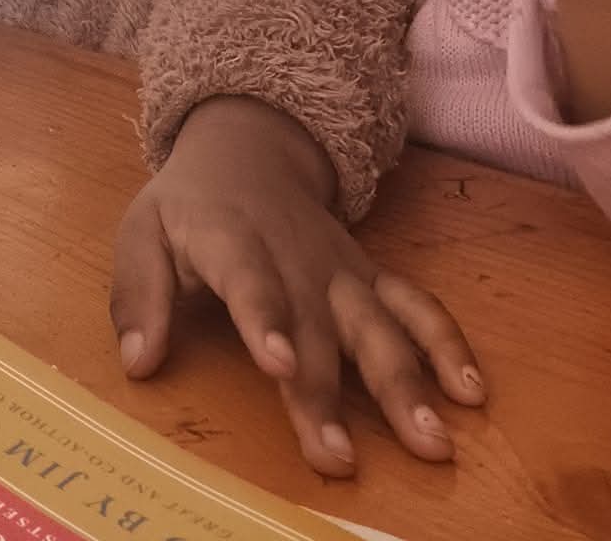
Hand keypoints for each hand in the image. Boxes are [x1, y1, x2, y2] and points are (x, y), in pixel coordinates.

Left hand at [111, 98, 483, 476]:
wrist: (247, 154)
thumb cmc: (187, 209)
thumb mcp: (142, 236)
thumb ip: (138, 297)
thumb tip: (138, 362)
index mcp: (231, 240)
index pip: (250, 281)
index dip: (266, 321)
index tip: (279, 366)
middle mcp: (295, 258)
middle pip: (315, 326)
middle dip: (328, 393)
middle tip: (339, 456)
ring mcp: (340, 270)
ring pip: (376, 325)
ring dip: (405, 383)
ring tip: (430, 441)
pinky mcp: (370, 278)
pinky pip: (415, 307)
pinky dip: (447, 345)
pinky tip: (472, 392)